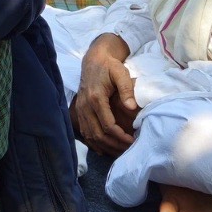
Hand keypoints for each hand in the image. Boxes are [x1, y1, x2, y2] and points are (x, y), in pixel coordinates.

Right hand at [70, 33, 137, 156]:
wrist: (94, 60)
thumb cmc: (110, 66)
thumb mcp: (121, 73)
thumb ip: (126, 90)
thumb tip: (131, 108)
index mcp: (96, 97)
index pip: (107, 125)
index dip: (120, 136)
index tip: (132, 140)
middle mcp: (85, 106)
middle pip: (98, 134)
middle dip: (114, 145)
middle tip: (128, 149)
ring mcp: (80, 109)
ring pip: (90, 135)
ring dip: (104, 146)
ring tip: (119, 151)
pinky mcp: (79, 111)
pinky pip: (84, 131)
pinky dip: (94, 142)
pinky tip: (104, 149)